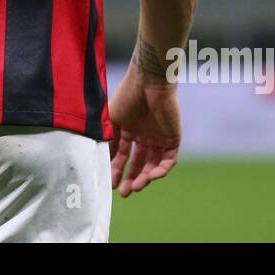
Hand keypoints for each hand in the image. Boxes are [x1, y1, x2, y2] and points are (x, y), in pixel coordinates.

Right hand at [109, 66, 180, 197]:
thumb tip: (101, 162)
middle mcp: (144, 136)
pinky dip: (160, 170)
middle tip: (123, 193)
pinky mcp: (173, 139)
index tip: (110, 183)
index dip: (117, 170)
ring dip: (144, 178)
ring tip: (135, 188)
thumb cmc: (127, 97)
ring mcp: (159, 138)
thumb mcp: (112, 121)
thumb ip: (108, 141)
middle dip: (131, 179)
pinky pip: (168, 160)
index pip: (123, 156)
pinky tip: (150, 177)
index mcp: (129, 131)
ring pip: (153, 165)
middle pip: (138, 163)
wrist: (148, 82)